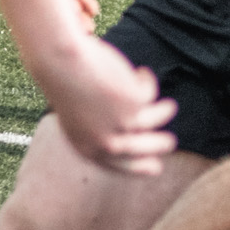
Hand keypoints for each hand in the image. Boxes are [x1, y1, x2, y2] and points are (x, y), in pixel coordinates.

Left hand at [36, 32, 178, 175]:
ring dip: (165, 112)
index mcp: (87, 149)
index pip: (119, 166)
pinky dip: (147, 82)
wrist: (58, 61)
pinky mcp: (134, 103)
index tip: (156, 168)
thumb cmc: (63, 83)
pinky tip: (142, 72)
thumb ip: (96, 131)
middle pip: (143, 149)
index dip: (139, 168)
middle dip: (160, 146)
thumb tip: (129, 135)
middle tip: (171, 143)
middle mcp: (105, 142)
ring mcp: (121, 124)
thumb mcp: (76, 116)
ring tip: (170, 107)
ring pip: (155, 121)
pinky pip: (150, 94)